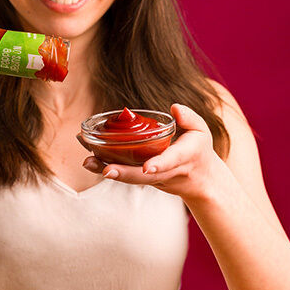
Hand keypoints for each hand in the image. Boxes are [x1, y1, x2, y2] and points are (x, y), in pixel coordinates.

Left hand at [82, 104, 223, 202]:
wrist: (200, 182)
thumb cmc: (199, 151)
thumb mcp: (202, 131)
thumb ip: (190, 118)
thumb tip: (174, 107)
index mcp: (184, 158)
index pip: (171, 161)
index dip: (159, 164)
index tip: (148, 167)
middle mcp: (166, 172)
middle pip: (144, 176)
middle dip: (124, 173)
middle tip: (105, 170)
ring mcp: (153, 178)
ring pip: (131, 178)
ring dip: (108, 170)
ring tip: (88, 162)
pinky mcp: (142, 179)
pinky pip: (124, 175)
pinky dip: (106, 168)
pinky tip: (89, 160)